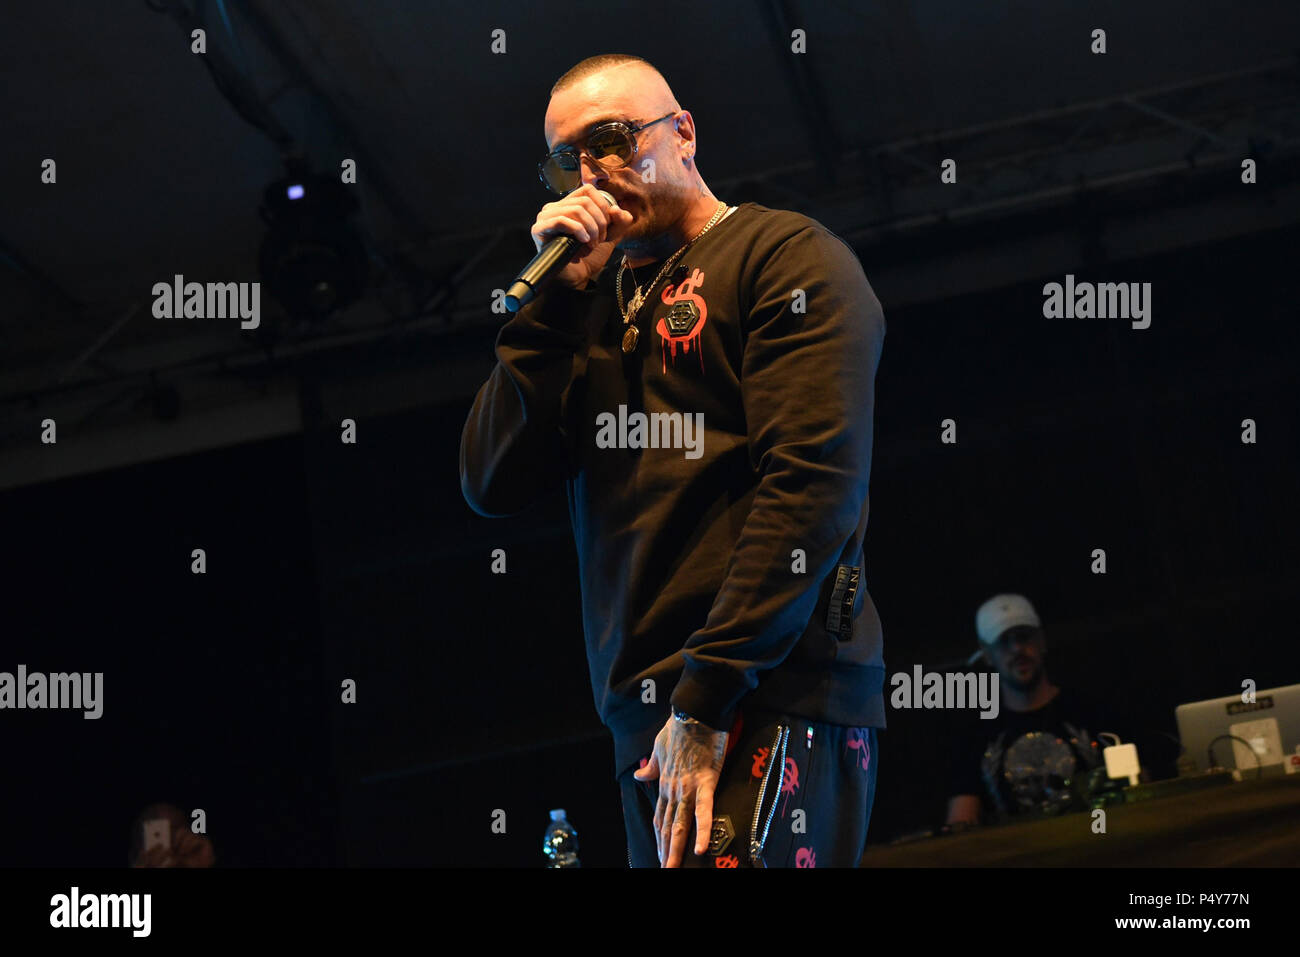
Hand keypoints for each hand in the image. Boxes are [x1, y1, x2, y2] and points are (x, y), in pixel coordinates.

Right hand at [529, 184, 635, 289]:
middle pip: (584, 201)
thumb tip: (617, 209)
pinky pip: (561, 220)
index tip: (607, 226)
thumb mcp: (609, 237)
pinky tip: (583, 241)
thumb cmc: (587, 257)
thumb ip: (619, 222)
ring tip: (591, 244)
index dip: (603, 206)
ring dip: (591, 229)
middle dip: (599, 222)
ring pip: (575, 209)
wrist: (575, 278)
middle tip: (600, 240)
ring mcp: (545, 217)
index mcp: (569, 204)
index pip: (588, 190)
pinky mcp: (539, 229)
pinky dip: (578, 230)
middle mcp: (555, 207)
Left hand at [633, 715, 727, 866]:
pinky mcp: (705, 781)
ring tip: (673, 868)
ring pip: (680, 825)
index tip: (658, 855)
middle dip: (665, 852)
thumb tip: (639, 775)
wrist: (693, 711)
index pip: (659, 818)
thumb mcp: (658, 747)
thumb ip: (651, 765)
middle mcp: (673, 790)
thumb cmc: (678, 727)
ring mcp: (688, 787)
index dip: (659, 838)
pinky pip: (704, 810)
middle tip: (664, 871)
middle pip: (667, 827)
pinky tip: (700, 849)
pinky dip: (702, 831)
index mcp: (664, 783)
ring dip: (676, 850)